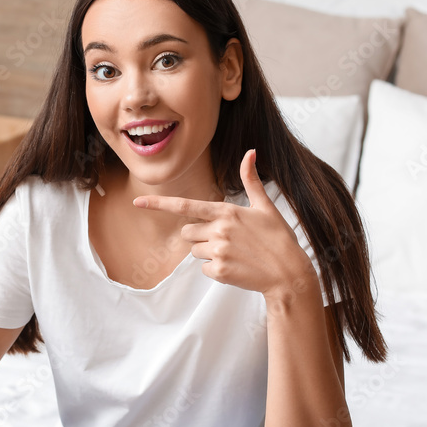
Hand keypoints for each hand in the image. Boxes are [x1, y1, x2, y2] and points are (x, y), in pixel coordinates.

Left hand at [132, 149, 313, 297]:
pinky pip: (203, 269)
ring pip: (195, 251)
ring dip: (208, 253)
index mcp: (226, 212)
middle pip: (187, 232)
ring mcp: (218, 251)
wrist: (289, 273)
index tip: (138, 202)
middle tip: (225, 240)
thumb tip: (251, 152)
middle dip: (199, 236)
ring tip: (234, 253)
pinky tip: (235, 266)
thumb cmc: (278, 238)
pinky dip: (215, 269)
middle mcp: (219, 230)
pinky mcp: (219, 271)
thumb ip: (252, 181)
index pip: (186, 206)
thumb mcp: (265, 207)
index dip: (159, 204)